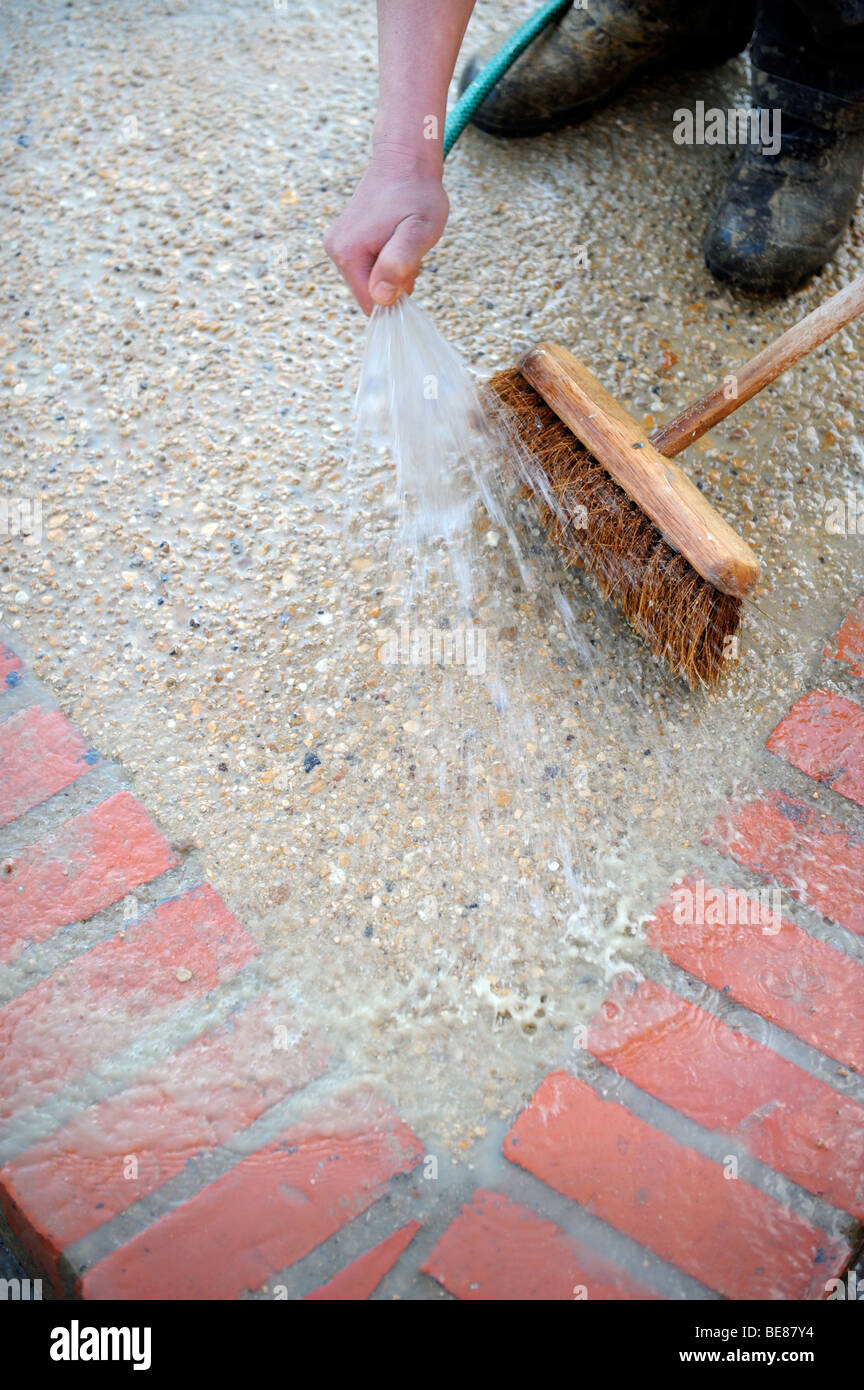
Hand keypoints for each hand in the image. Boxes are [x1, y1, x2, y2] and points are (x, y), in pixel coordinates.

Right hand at [324, 155, 448, 313]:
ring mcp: (336, 244)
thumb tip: (381, 297)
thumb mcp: (419, 230)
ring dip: (390, 271)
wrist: (405, 160)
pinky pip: (366, 266)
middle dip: (393, 282)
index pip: (371, 304)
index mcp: (348, 253)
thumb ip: (400, 263)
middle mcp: (335, 250)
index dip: (396, 297)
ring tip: (401, 239)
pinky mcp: (342, 239)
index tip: (411, 269)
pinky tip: (392, 237)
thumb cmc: (417, 194)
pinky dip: (383, 260)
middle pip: (368, 293)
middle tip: (408, 249)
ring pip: (368, 280)